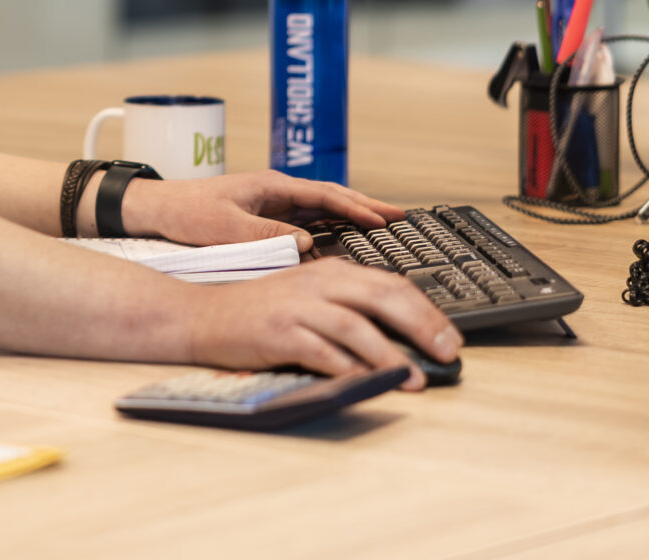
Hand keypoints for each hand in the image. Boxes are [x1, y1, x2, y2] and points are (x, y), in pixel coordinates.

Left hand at [120, 170, 402, 251]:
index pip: (324, 195)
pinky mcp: (264, 215)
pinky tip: (344, 237)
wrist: (157, 209)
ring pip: (321, 207)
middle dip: (365, 205)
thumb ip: (268, 235)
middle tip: (400, 217)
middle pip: (330, 196)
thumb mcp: (227, 227)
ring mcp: (271, 201)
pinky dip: (330, 225)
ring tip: (383, 224)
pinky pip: (306, 219)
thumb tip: (307, 244)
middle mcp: (275, 190)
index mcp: (271, 185)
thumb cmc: (188, 214)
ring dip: (351, 214)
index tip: (385, 220)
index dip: (356, 208)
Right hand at [182, 256, 461, 389]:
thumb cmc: (260, 311)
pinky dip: (347, 369)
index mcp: (328, 271)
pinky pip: (321, 352)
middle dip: (421, 325)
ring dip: (389, 355)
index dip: (426, 310)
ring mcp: (295, 307)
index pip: (389, 283)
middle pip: (380, 296)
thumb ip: (347, 303)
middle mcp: (315, 283)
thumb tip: (401, 329)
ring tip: (413, 379)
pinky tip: (366, 383)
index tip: (449, 337)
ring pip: (354, 325)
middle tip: (446, 352)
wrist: (204, 315)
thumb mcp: (308, 295)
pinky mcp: (278, 333)